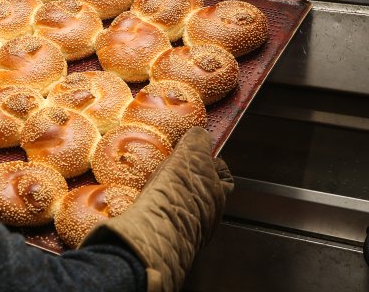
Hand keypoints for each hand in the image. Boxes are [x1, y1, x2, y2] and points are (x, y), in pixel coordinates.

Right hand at [82, 127, 233, 291]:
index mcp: (217, 194)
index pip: (224, 176)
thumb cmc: (177, 193)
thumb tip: (201, 134)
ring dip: (176, 197)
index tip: (202, 155)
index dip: (215, 163)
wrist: (155, 234)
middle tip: (172, 169)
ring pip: (187, 207)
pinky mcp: (169, 239)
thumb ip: (197, 141)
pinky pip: (168, 219)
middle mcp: (209, 215)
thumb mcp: (190, 156)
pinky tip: (148, 204)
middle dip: (191, 180)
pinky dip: (162, 211)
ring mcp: (190, 230)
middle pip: (204, 191)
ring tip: (156, 186)